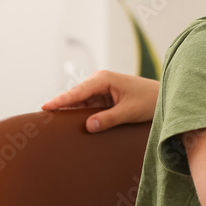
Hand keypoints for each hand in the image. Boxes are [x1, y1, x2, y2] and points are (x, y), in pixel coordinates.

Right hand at [41, 70, 159, 132]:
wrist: (163, 98)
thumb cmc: (150, 100)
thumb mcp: (130, 111)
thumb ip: (110, 118)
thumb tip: (89, 126)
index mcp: (104, 79)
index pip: (77, 91)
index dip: (60, 100)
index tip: (45, 108)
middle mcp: (99, 82)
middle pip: (74, 97)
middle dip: (60, 107)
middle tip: (41, 120)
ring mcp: (100, 91)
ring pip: (79, 103)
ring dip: (69, 113)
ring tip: (51, 125)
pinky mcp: (103, 100)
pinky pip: (86, 108)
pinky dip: (79, 116)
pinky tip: (69, 125)